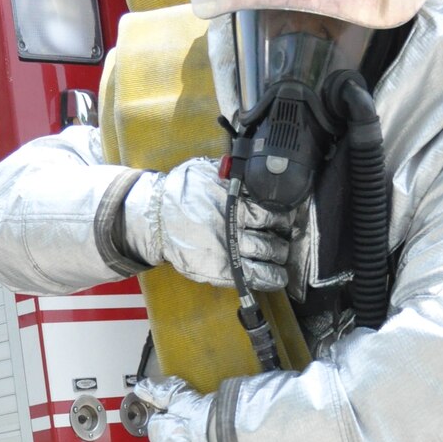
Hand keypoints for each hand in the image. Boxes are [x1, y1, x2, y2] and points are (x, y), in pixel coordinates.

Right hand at [121, 161, 292, 290]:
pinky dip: (270, 277)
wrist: (154, 220)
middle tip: (285, 235)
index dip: (282, 213)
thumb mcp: (203, 172)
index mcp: (232, 201)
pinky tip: (278, 277)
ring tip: (281, 254)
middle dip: (283, 235)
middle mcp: (233, 226)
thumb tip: (247, 164)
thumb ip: (227, 171)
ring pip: (267, 253)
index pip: (269, 208)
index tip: (287, 214)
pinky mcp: (222, 270)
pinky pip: (255, 276)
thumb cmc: (179, 194)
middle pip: (272, 232)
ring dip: (279, 254)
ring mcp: (229, 250)